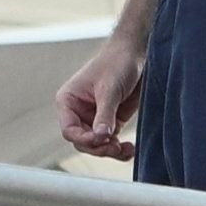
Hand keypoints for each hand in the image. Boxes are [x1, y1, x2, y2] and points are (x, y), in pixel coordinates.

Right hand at [57, 32, 146, 160]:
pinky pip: (111, 141)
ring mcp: (94, 118)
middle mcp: (78, 112)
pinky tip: (129, 149)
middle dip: (99, 147)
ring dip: (110, 151)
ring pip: (97, 145)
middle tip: (116, 147)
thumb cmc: (116, 63)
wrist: (136, 53)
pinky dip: (119, 148)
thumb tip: (101, 137)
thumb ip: (104, 114)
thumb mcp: (109, 89)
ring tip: (126, 150)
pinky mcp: (111, 121)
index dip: (84, 138)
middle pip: (83, 142)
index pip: (69, 130)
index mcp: (69, 101)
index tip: (102, 138)